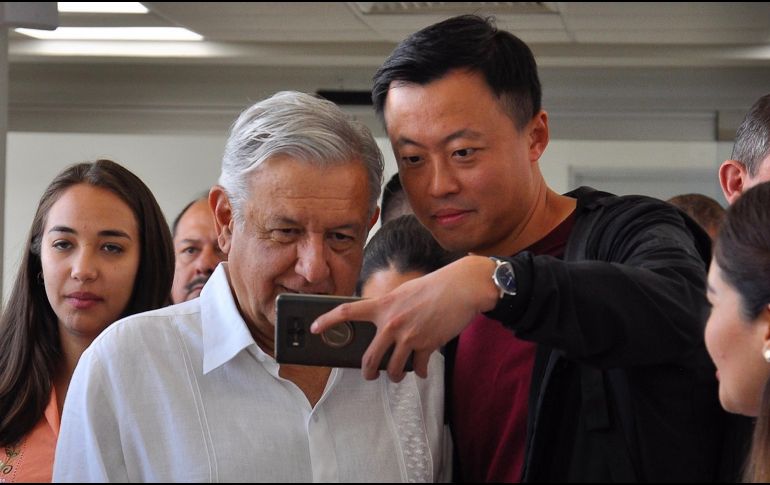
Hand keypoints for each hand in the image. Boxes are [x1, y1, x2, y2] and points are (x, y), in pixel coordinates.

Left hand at [311, 255, 499, 380]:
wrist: (462, 287)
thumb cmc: (436, 286)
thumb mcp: (405, 292)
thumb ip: (391, 309)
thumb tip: (387, 331)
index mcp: (383, 305)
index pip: (347, 312)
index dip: (327, 321)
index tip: (314, 328)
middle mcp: (392, 323)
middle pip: (370, 359)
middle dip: (368, 372)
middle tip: (369, 374)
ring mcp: (409, 336)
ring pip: (394, 369)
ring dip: (396, 375)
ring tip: (399, 374)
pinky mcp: (427, 345)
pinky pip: (418, 368)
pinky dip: (420, 371)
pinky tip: (422, 369)